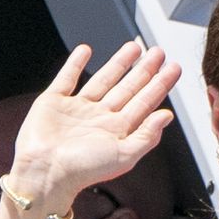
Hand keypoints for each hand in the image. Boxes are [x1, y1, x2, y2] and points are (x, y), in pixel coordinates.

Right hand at [7, 41, 180, 208]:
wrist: (45, 171)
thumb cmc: (83, 169)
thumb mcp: (124, 156)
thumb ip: (147, 135)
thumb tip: (167, 116)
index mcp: (118, 131)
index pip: (145, 102)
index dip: (160, 85)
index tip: (174, 68)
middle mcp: (100, 118)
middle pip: (128, 88)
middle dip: (145, 70)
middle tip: (159, 52)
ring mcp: (77, 109)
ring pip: (103, 80)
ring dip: (119, 63)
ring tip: (134, 47)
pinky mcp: (54, 102)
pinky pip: (67, 78)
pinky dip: (75, 64)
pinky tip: (86, 50)